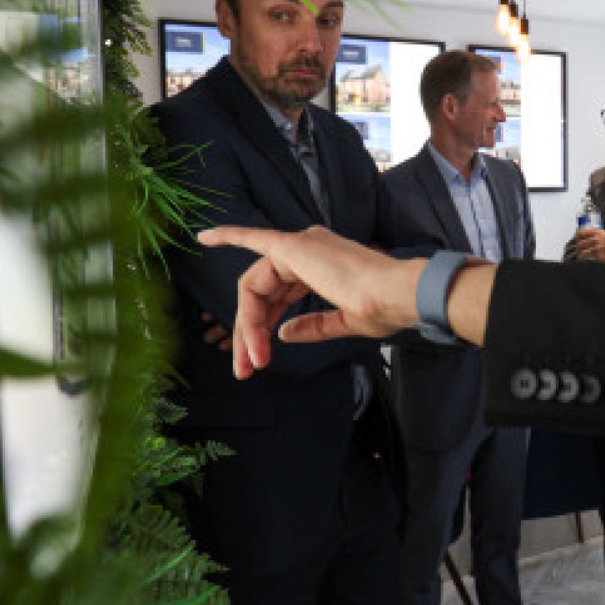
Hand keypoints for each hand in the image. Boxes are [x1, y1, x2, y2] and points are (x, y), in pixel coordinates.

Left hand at [197, 225, 421, 379]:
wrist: (398, 297)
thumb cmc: (384, 309)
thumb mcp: (343, 323)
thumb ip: (311, 326)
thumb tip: (282, 334)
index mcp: (322, 266)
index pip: (278, 298)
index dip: (263, 330)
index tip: (259, 362)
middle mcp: (309, 251)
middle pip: (261, 294)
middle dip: (249, 332)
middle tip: (244, 368)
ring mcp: (301, 246)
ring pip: (255, 287)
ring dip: (247, 324)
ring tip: (249, 357)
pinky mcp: (293, 247)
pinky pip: (253, 239)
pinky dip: (229, 236)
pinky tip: (205, 239)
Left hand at [572, 227, 604, 264]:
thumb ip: (601, 237)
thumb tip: (593, 240)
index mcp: (599, 232)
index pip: (582, 232)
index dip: (577, 237)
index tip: (576, 240)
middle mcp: (597, 240)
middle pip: (580, 243)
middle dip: (577, 249)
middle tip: (577, 251)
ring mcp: (598, 249)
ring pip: (583, 253)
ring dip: (580, 257)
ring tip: (580, 259)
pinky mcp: (601, 258)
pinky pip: (590, 261)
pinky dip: (587, 263)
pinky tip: (587, 264)